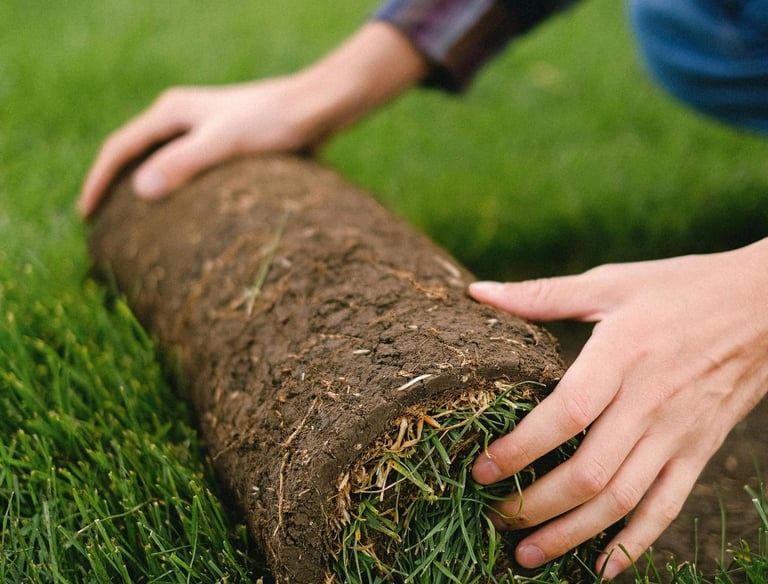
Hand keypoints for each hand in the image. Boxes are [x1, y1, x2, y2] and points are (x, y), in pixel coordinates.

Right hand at [78, 22, 426, 216]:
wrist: (316, 108)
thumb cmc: (273, 122)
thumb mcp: (225, 142)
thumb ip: (184, 163)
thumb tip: (141, 190)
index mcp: (171, 112)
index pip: (119, 148)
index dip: (98, 182)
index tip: (86, 217)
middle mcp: (181, 117)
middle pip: (134, 153)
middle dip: (116, 186)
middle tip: (102, 226)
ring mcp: (202, 129)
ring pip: (160, 162)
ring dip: (144, 189)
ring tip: (135, 225)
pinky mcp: (224, 143)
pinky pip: (186, 169)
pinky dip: (174, 190)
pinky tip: (183, 214)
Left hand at [469, 240, 767, 578]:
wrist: (767, 305)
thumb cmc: (681, 289)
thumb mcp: (611, 282)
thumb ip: (542, 295)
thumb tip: (478, 292)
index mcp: (622, 355)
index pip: (565, 415)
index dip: (520, 449)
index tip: (482, 469)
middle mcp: (650, 402)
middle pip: (589, 472)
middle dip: (534, 505)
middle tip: (493, 516)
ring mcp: (678, 433)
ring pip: (621, 500)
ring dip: (571, 534)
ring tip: (527, 555)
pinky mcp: (700, 451)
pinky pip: (667, 507)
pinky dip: (635, 543)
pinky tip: (601, 568)